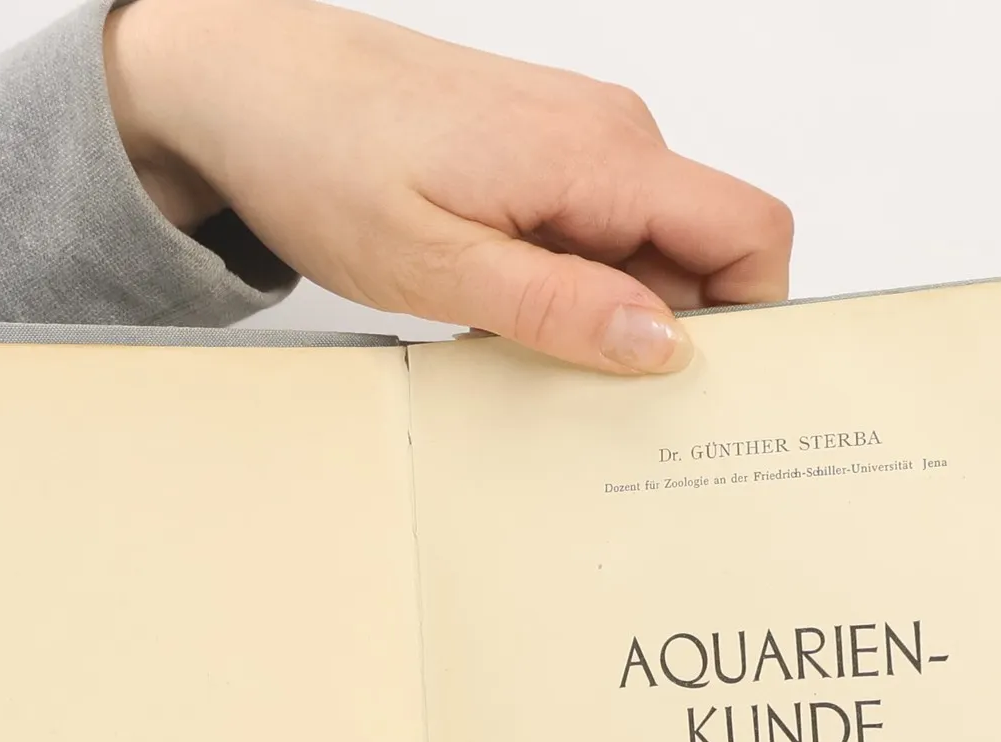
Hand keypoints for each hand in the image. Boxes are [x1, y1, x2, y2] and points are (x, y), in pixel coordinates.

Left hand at [105, 0, 792, 373]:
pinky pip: (600, 232)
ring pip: (650, 249)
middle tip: (590, 399)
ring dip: (610, 315)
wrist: (249, 83)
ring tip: (523, 349)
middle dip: (670, 335)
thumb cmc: (324, 160)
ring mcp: (579, 140)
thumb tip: (665, 344)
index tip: (703, 391)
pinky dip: (573, 286)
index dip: (751, 319)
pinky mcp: (544, 155)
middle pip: (705, 253)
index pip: (750, 232)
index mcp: (600, 155)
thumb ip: (561, 309)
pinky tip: (506, 315)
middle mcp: (609, 135)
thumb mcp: (440, 268)